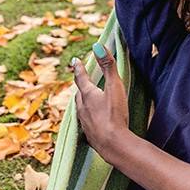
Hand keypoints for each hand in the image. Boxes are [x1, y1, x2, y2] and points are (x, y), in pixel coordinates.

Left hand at [72, 44, 129, 162]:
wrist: (113, 143)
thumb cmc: (114, 114)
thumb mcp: (114, 87)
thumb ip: (108, 66)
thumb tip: (98, 46)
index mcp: (88, 94)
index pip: (81, 78)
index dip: (79, 68)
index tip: (75, 61)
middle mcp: (82, 108)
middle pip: (79, 94)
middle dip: (81, 87)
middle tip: (82, 81)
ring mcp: (84, 122)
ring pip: (80, 109)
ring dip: (83, 102)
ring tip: (86, 100)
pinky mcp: (89, 135)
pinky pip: (86, 123)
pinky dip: (88, 118)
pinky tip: (92, 121)